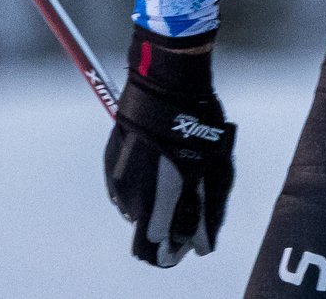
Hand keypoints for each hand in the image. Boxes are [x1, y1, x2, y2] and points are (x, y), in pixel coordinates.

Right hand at [104, 29, 234, 265]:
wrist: (165, 80)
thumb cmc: (198, 119)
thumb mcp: (217, 164)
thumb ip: (210, 205)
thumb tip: (204, 238)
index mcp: (164, 198)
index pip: (165, 246)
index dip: (181, 245)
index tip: (192, 237)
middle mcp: (135, 195)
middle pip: (144, 233)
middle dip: (164, 229)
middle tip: (183, 211)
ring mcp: (119, 179)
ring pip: (133, 212)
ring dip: (150, 207)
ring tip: (170, 180)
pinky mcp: (109, 164)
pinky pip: (122, 191)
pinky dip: (138, 187)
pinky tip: (155, 167)